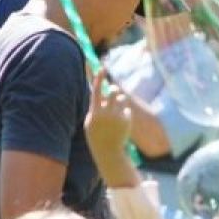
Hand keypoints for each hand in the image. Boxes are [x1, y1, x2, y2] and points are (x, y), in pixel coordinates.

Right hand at [84, 70, 137, 186]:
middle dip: (114, 89)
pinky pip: (126, 109)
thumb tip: (103, 92)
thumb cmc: (96, 133)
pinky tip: (120, 123)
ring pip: (122, 98)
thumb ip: (97, 106)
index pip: (97, 90)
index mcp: (95, 112)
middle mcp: (107, 112)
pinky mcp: (127, 120)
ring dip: (120, 101)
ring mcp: (118, 116)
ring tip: (115, 112)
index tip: (102, 68)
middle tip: (113, 91)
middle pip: (114, 91)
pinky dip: (123, 113)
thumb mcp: (92, 119)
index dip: (99, 78)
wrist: (108, 150)